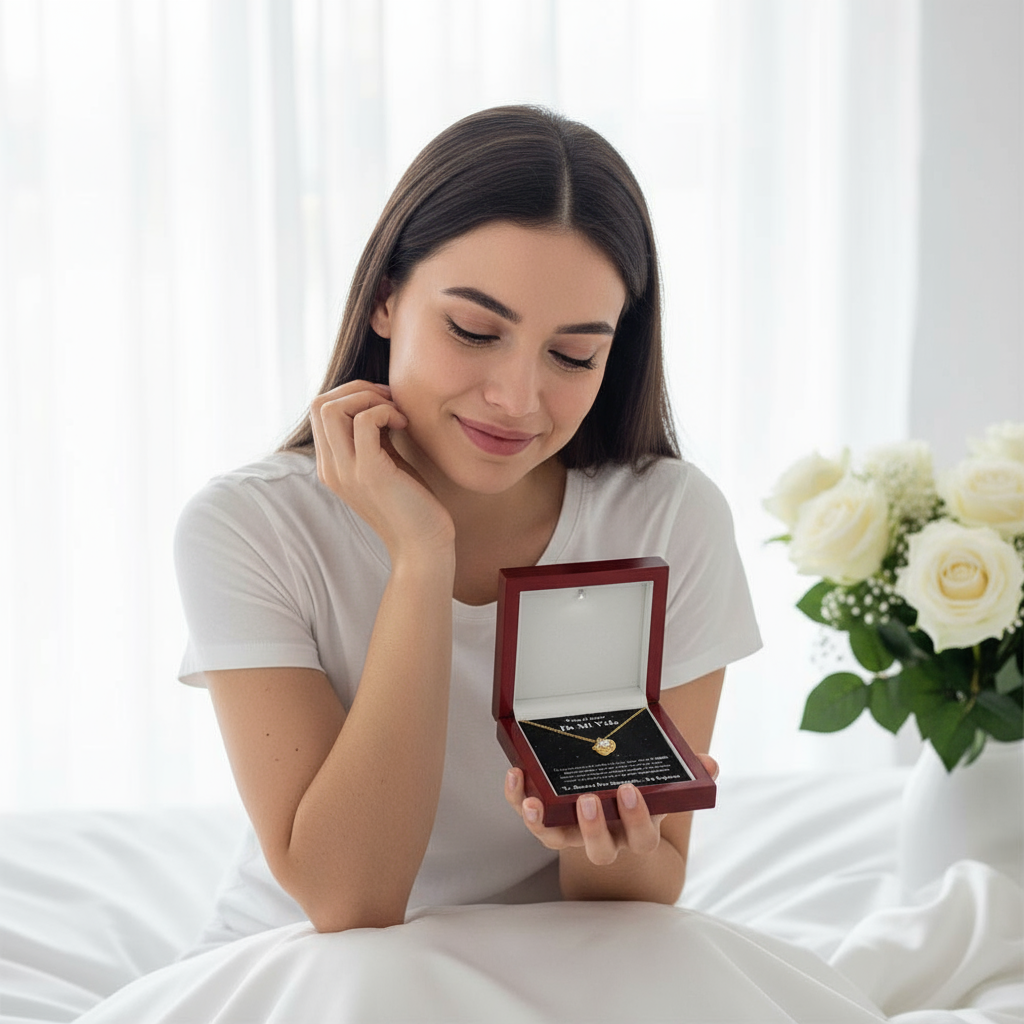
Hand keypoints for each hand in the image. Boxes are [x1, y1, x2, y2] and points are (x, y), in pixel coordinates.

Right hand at [310, 381, 453, 557]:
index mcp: (331, 465)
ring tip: (397, 414)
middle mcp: (331, 468)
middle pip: (319, 404)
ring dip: (369, 398)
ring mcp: (346, 471)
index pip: (320, 411)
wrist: (422, 546)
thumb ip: (372, 437)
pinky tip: (404, 425)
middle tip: (391, 402)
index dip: (352, 395)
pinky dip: (385, 411)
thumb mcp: (385, 462)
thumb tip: (375, 400)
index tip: (385, 403)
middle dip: (358, 390)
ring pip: (331, 408)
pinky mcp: (369, 473)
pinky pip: (364, 421)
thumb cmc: (411, 503)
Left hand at [504, 755, 718, 866]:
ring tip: (533, 801)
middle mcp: (606, 838)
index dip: (636, 818)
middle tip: (588, 800)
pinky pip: (530, 816)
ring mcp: (574, 833)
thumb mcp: (664, 783)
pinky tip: (515, 775)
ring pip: (556, 840)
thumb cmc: (640, 789)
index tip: (629, 791)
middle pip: (600, 850)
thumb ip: (685, 774)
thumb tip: (711, 765)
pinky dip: (517, 798)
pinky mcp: (546, 820)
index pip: (642, 837)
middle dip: (593, 828)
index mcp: (637, 829)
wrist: (614, 802)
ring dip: (543, 824)